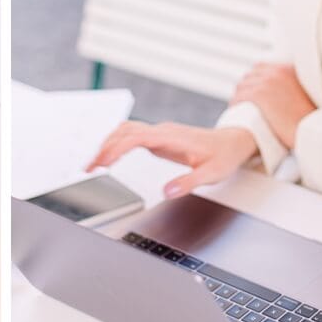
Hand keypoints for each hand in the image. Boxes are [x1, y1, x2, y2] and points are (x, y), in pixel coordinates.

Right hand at [86, 121, 257, 197]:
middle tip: (88, 168)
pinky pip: (131, 135)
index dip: (116, 148)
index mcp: (172, 137)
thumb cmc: (223, 156)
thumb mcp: (212, 174)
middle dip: (104, 148)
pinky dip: (116, 143)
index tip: (103, 162)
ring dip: (107, 144)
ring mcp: (159, 133)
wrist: (233, 142)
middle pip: (124, 131)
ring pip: (125, 130)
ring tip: (93, 163)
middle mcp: (162, 131)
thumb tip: (165, 192)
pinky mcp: (158, 137)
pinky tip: (109, 155)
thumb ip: (188, 182)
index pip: (136, 137)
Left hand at [230, 63, 315, 149]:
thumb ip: (294, 88)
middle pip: (250, 75)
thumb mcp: (307, 94)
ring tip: (239, 107)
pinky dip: (236, 104)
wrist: (313, 130)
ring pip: (242, 85)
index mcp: (288, 69)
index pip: (261, 67)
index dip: (255, 79)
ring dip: (240, 95)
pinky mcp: (258, 95)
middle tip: (245, 100)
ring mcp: (266, 82)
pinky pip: (239, 97)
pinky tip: (236, 111)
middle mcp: (277, 72)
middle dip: (247, 86)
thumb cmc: (311, 119)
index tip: (253, 90)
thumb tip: (284, 96)